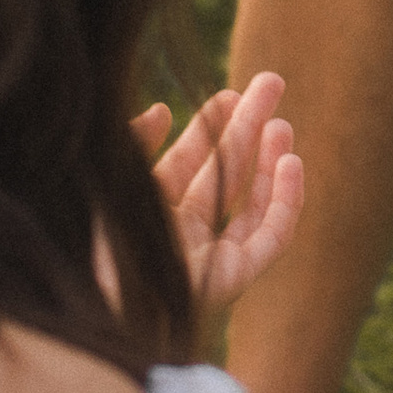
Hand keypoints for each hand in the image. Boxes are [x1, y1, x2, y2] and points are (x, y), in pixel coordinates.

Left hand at [130, 72, 304, 317]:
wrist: (106, 309)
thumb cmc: (100, 251)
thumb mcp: (114, 183)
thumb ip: (135, 144)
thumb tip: (164, 110)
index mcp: (152, 213)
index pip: (189, 162)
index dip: (210, 126)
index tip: (228, 93)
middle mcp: (184, 234)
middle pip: (226, 173)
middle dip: (250, 129)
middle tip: (271, 84)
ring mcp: (211, 256)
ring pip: (253, 203)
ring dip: (271, 161)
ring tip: (283, 124)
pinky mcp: (236, 276)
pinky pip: (271, 235)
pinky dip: (286, 199)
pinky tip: (291, 162)